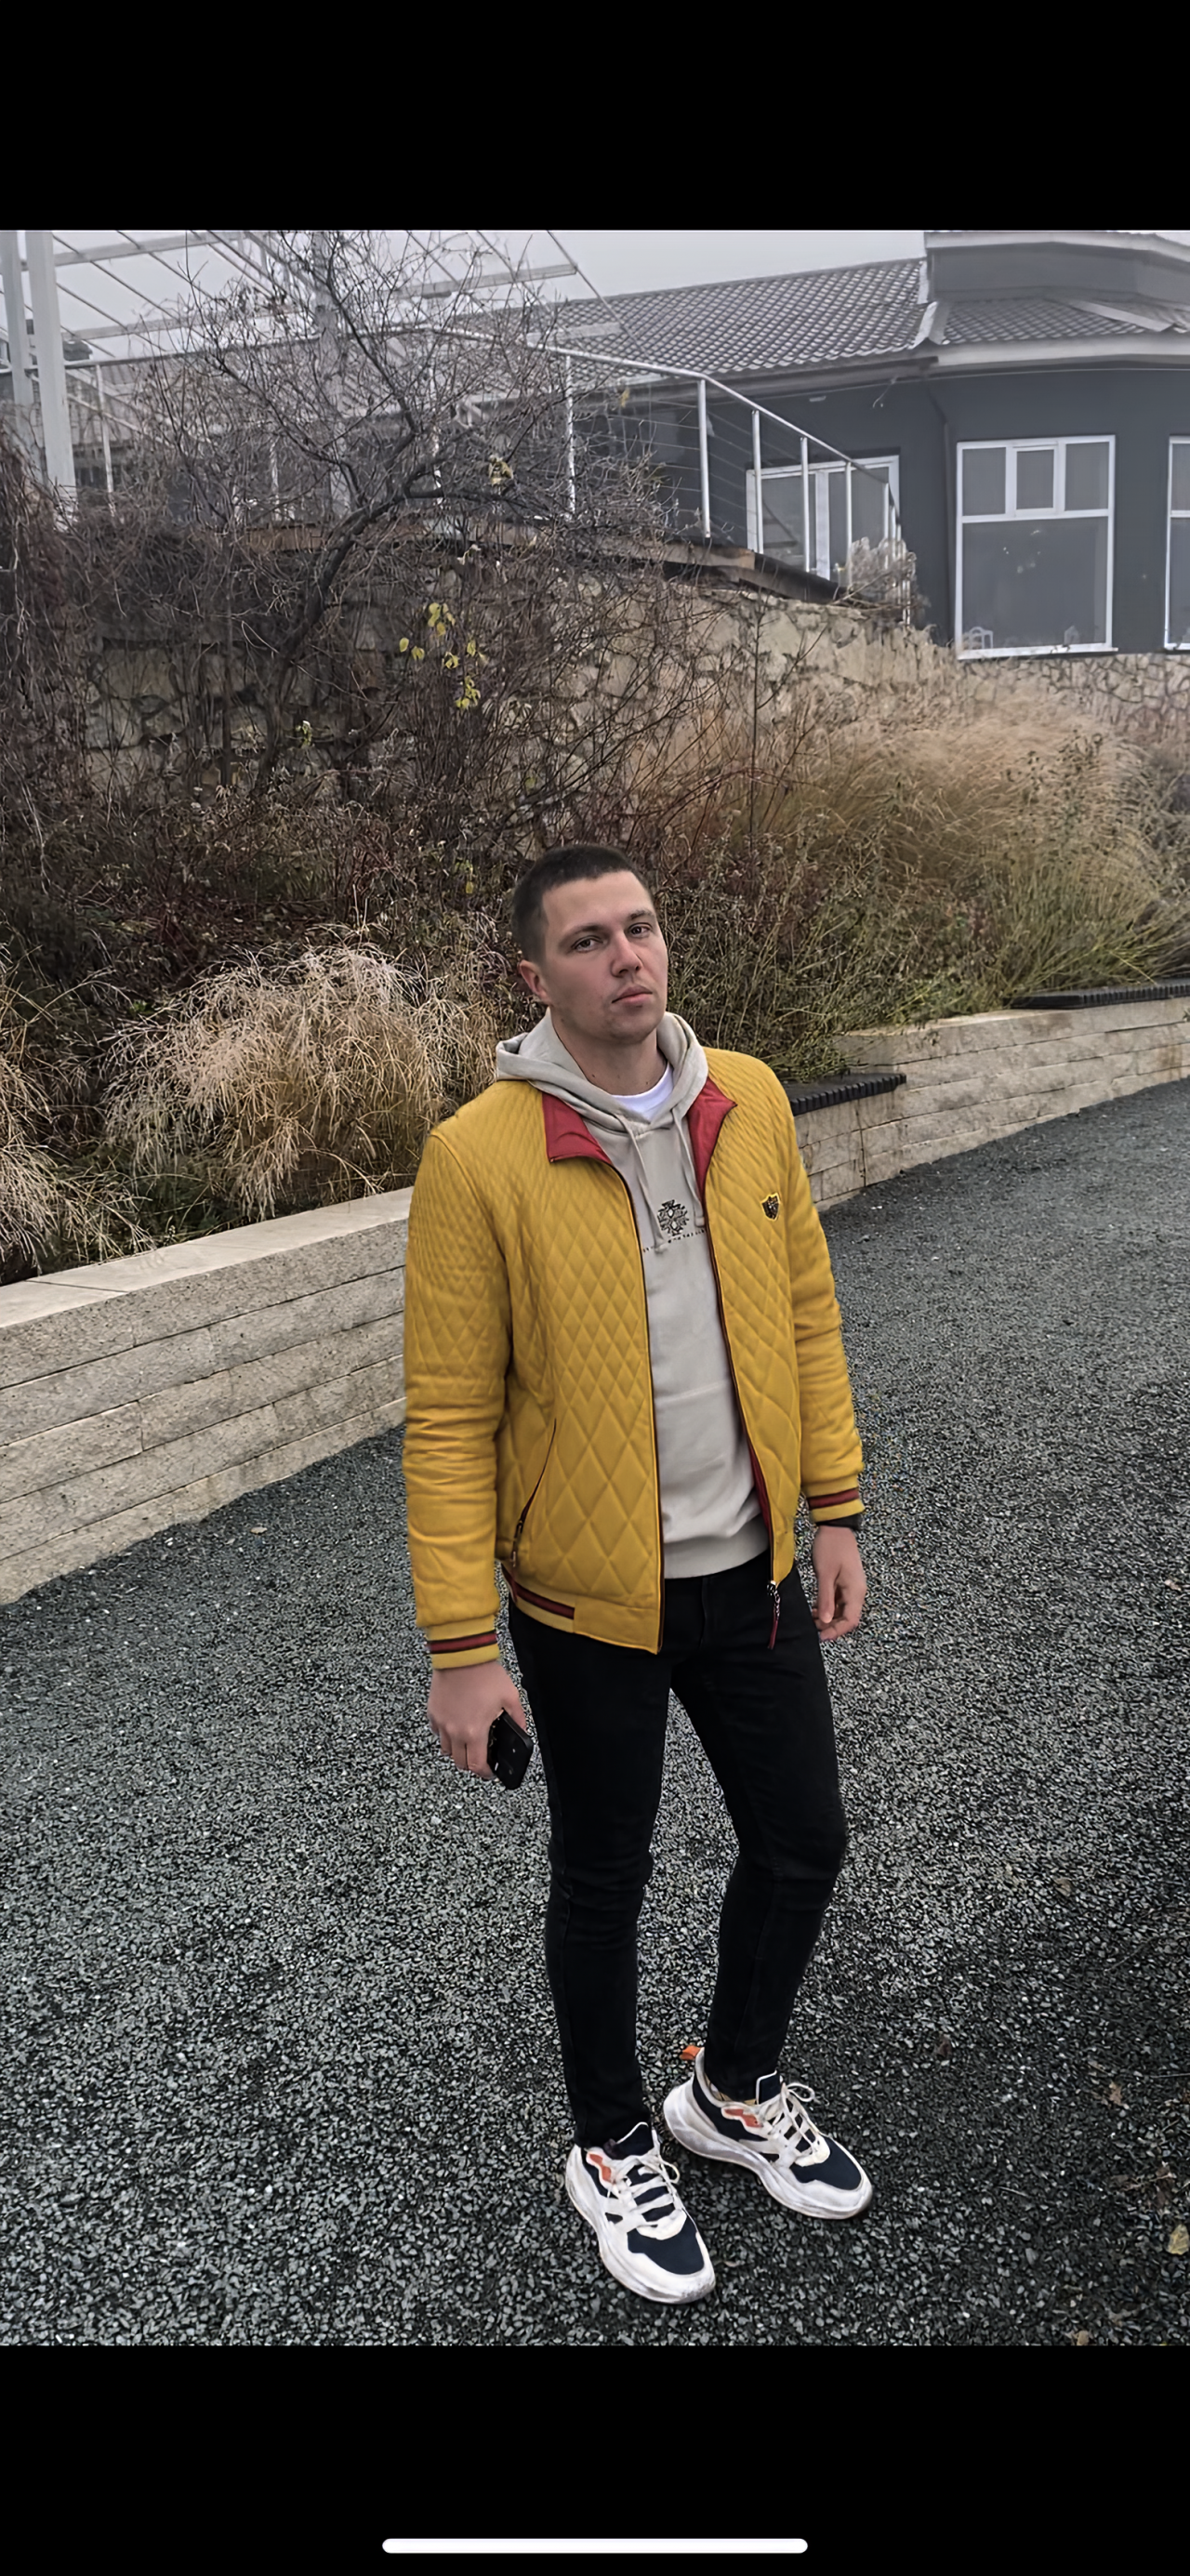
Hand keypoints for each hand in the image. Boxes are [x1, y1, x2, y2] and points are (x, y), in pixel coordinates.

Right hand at [428, 1660, 528, 1780]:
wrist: (462, 1656)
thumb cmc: (484, 1674)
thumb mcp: (510, 1698)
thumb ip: (518, 1719)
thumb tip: (522, 1732)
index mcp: (474, 1732)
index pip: (476, 1766)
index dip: (485, 1773)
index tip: (489, 1771)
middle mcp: (455, 1732)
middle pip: (459, 1763)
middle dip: (471, 1764)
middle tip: (480, 1757)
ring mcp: (441, 1723)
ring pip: (447, 1750)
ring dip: (458, 1751)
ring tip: (468, 1741)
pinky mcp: (433, 1713)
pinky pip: (437, 1733)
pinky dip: (446, 1735)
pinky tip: (456, 1725)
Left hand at [811, 1525, 866, 1642]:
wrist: (835, 1526)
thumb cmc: (831, 1547)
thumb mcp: (825, 1575)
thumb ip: (825, 1600)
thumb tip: (826, 1622)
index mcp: (856, 1591)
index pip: (850, 1621)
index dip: (837, 1631)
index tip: (821, 1636)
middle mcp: (857, 1591)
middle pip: (848, 1617)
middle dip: (832, 1625)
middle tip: (814, 1628)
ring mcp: (852, 1586)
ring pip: (843, 1610)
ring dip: (829, 1617)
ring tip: (812, 1618)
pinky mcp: (845, 1581)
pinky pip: (839, 1600)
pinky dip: (829, 1606)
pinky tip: (816, 1607)